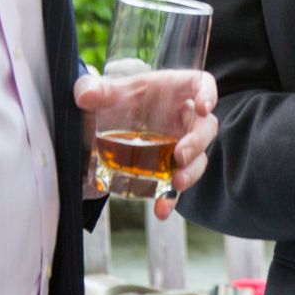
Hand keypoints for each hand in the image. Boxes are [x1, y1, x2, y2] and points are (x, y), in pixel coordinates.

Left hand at [76, 68, 218, 218]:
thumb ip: (90, 90)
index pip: (200, 84)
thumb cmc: (109, 103)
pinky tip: (161, 210)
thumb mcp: (97, 94)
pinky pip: (175, 187)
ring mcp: (177, 146)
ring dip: (192, 172)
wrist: (95, 133)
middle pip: (205, 126)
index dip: (208, 93)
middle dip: (198, 141)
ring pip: (198, 158)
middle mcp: (180, 119)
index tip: (203, 106)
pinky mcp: (166, 171)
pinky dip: (171, 199)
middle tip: (181, 155)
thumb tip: (86, 96)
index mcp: (171, 91)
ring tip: (176, 183)